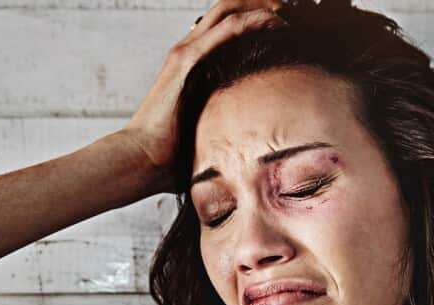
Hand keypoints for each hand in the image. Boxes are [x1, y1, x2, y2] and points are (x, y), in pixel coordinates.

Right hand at [118, 0, 288, 194]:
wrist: (142, 159)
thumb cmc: (171, 153)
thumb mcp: (207, 127)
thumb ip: (226, 121)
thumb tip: (256, 140)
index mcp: (192, 62)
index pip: (225, 23)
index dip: (255, 14)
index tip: (285, 23)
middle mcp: (187, 49)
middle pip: (228, 7)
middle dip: (261, 3)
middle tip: (291, 11)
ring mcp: (185, 52)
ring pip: (228, 9)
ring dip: (261, 5)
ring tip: (286, 12)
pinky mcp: (186, 61)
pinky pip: (225, 29)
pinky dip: (252, 20)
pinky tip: (274, 23)